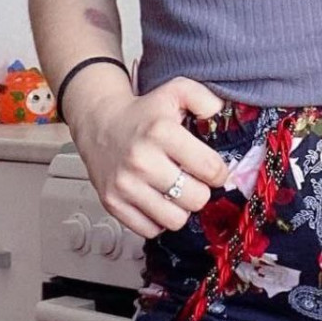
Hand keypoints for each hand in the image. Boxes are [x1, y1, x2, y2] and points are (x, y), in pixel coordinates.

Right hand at [70, 75, 230, 240]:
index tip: (212, 168)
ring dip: (180, 208)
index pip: (210, 169)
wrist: (100, 123)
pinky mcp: (112, 203)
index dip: (219, 171)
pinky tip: (157, 199)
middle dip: (200, 190)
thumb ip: (205, 98)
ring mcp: (125, 185)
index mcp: (161, 132)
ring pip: (175, 220)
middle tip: (192, 179)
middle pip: (196, 199)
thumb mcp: (176, 90)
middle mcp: (141, 160)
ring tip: (175, 190)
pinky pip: (150, 230)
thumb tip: (221, 115)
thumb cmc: (144, 112)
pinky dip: (158, 219)